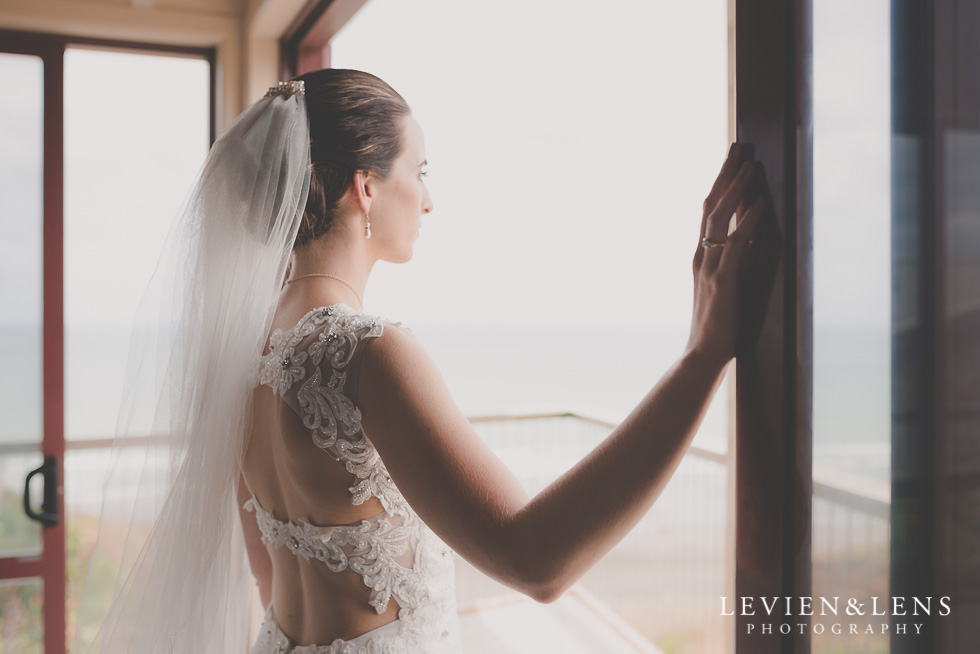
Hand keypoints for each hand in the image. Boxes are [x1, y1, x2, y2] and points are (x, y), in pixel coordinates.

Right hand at [685, 142, 765, 368]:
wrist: (703, 353)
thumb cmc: (718, 323)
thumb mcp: (726, 284)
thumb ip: (735, 257)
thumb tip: (752, 232)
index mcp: (701, 255)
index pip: (709, 211)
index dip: (720, 183)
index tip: (733, 160)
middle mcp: (702, 255)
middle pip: (711, 206)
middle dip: (726, 175)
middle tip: (738, 148)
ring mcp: (711, 266)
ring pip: (720, 218)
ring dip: (736, 190)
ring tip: (750, 166)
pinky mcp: (724, 280)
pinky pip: (737, 243)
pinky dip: (750, 221)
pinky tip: (761, 204)